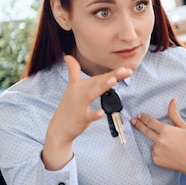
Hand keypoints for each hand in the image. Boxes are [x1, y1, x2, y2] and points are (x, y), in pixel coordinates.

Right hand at [43, 55, 131, 169]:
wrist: (59, 129)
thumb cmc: (68, 107)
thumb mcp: (71, 88)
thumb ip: (73, 71)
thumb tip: (67, 56)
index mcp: (78, 86)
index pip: (97, 77)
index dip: (110, 72)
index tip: (125, 68)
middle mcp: (78, 93)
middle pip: (97, 83)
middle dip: (112, 76)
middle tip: (126, 71)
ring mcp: (79, 106)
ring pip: (91, 95)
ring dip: (102, 87)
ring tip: (113, 80)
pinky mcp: (80, 118)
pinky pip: (88, 116)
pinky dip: (94, 114)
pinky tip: (101, 113)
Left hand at [131, 98, 185, 184]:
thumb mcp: (183, 127)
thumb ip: (174, 114)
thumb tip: (173, 100)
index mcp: (166, 131)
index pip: (151, 122)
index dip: (144, 118)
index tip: (139, 116)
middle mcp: (160, 140)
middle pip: (145, 131)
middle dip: (138, 125)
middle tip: (133, 121)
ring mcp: (157, 151)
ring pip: (152, 143)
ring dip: (156, 142)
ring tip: (169, 146)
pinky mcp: (156, 160)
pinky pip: (154, 153)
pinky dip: (158, 152)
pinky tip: (168, 153)